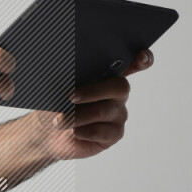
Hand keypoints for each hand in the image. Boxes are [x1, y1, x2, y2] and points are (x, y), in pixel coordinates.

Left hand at [32, 48, 154, 160]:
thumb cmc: (55, 104)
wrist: (48, 132)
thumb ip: (71, 78)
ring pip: (104, 111)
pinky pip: (103, 131)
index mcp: (107, 75)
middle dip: (93, 91)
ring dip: (78, 116)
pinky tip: (74, 132)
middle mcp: (117, 93)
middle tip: (70, 97)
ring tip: (60, 121)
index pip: (132, 64)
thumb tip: (70, 76)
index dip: (142, 59)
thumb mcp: (59, 88)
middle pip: (120, 87)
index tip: (141, 57)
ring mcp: (117, 114)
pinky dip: (84, 131)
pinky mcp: (114, 134)